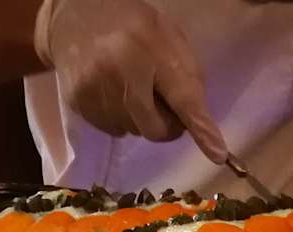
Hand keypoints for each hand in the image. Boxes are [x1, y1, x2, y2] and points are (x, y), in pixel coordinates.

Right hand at [37, 0, 228, 162]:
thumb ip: (187, 77)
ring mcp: (94, 89)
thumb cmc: (134, 28)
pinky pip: (113, 130)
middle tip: (161, 100)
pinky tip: (112, 91)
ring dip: (140, 118)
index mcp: (150, 47)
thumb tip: (198, 124)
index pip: (182, 96)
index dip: (200, 127)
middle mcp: (119, 70)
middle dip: (166, 124)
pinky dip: (120, 117)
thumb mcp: (169, 38)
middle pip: (155, 129)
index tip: (217, 153)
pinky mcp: (78, 102)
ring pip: (133, 132)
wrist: (75, 16)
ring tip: (130, 85)